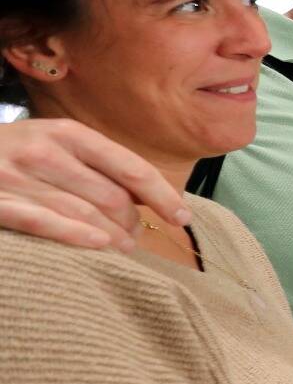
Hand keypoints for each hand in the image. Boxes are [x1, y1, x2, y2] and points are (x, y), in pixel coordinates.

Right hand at [0, 118, 187, 249]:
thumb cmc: (13, 155)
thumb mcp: (53, 145)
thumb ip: (95, 164)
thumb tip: (149, 196)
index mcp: (66, 133)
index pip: (130, 167)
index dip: (162, 195)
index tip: (183, 218)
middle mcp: (43, 150)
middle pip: (111, 196)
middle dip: (134, 223)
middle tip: (139, 239)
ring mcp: (16, 176)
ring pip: (84, 213)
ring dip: (113, 237)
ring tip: (125, 250)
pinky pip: (44, 222)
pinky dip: (76, 236)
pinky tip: (99, 247)